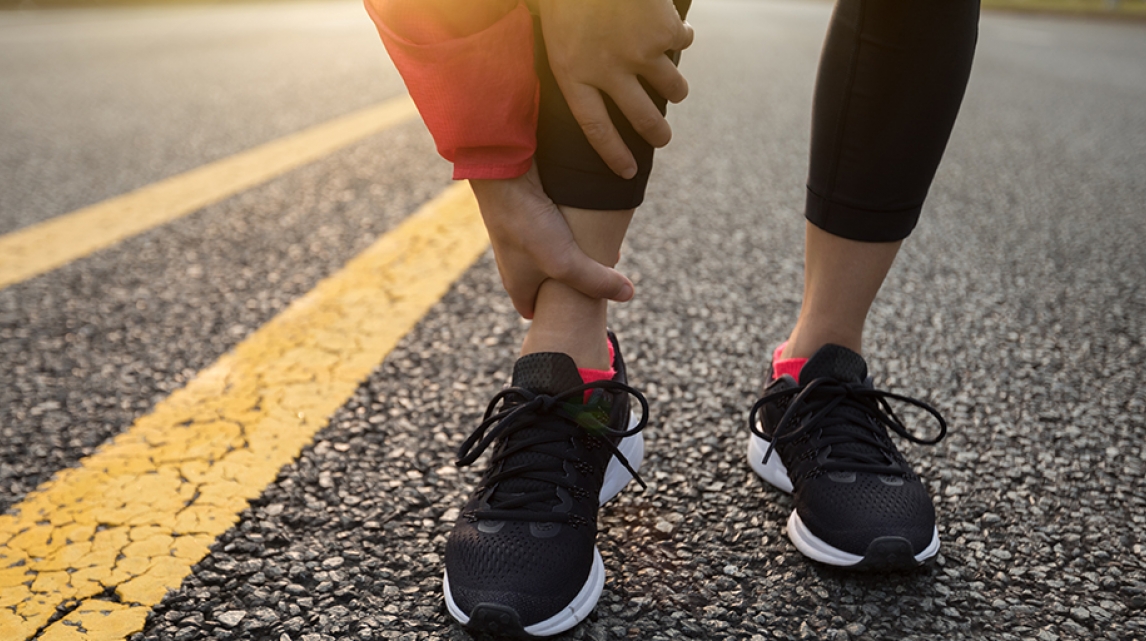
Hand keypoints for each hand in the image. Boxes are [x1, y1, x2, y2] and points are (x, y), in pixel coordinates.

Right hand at [470, 164, 634, 318]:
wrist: (503, 176)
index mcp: (517, 284)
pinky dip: (569, 231)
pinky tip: (588, 223)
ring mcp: (520, 238)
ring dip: (573, 255)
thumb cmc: (526, 225)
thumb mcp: (566, 262)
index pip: (533, 311)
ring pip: (551, 255)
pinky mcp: (526, 214)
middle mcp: (515, 263)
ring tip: (599, 251)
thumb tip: (628, 295)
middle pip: (546, 283)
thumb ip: (596, 281)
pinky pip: (551, 231)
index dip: (553, 316)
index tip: (576, 315)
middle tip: (596, 280)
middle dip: (571, 284)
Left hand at [538, 0, 693, 178]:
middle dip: (657, 134)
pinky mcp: (664, 30)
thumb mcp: (549, 25)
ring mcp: (640, 52)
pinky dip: (684, 36)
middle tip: (663, 140)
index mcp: (573, 73)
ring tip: (675, 88)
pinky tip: (677, 30)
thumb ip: (564, 55)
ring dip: (677, 89)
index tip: (626, 173)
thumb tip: (569, 75)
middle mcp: (608, 71)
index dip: (613, 154)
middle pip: (642, 119)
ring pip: (674, 88)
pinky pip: (684, 42)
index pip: (596, 128)